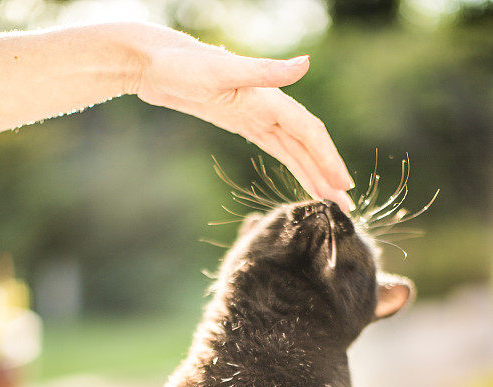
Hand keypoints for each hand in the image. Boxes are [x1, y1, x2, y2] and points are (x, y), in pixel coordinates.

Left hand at [132, 27, 353, 211]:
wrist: (156, 64)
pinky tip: (307, 182)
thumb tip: (305, 64)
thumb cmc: (183, 66)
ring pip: (298, 151)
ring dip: (317, 176)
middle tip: (346, 206)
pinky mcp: (248, 125)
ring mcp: (260, 117)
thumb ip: (265, 71)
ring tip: (334, 201)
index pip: (308, 132)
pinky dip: (297, 167)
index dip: (327, 158)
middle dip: (329, 174)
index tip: (342, 184)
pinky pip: (281, 150)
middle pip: (309, 145)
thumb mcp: (221, 70)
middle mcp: (271, 107)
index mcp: (269, 98)